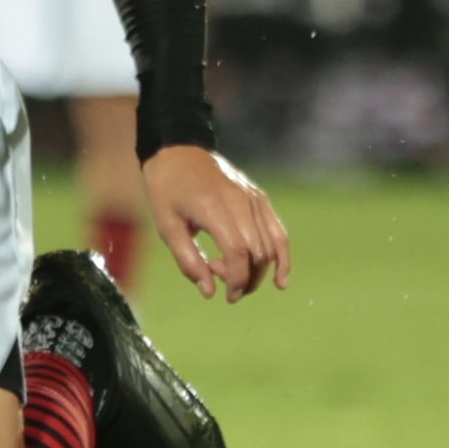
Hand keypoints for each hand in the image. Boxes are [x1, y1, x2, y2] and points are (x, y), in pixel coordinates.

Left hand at [142, 144, 290, 303]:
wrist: (179, 151)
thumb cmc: (167, 190)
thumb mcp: (167, 226)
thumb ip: (188, 260)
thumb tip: (209, 292)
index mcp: (214, 207)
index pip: (238, 251)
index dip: (236, 279)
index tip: (227, 296)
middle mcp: (239, 201)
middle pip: (257, 252)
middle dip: (246, 279)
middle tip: (222, 284)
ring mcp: (253, 198)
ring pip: (271, 245)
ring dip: (260, 272)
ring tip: (241, 282)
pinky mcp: (259, 197)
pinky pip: (278, 231)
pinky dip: (281, 256)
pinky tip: (280, 278)